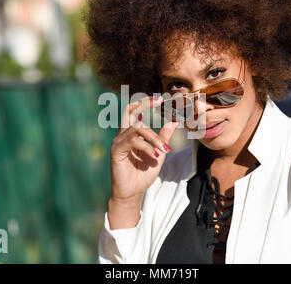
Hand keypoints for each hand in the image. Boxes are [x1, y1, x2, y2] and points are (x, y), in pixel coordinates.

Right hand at [108, 95, 177, 228]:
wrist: (133, 193)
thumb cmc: (143, 174)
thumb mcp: (159, 153)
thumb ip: (164, 137)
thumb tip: (174, 121)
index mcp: (131, 133)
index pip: (136, 111)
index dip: (146, 101)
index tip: (161, 98)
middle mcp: (123, 135)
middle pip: (131, 110)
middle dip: (145, 103)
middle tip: (161, 100)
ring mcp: (118, 142)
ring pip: (137, 128)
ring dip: (154, 137)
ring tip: (164, 150)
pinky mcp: (116, 151)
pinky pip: (133, 142)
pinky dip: (146, 147)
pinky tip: (154, 156)